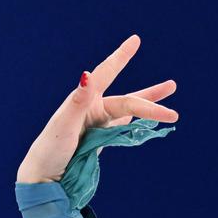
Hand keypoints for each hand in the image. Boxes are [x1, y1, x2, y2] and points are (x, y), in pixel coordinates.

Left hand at [16, 34, 178, 183]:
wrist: (43, 177)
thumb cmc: (49, 150)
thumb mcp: (63, 126)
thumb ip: (77, 102)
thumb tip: (87, 74)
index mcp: (82, 101)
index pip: (104, 74)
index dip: (120, 57)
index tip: (135, 40)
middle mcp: (91, 109)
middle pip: (126, 101)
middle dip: (149, 100)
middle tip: (173, 102)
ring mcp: (97, 123)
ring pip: (129, 109)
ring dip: (149, 102)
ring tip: (171, 87)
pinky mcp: (100, 138)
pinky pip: (124, 125)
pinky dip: (139, 120)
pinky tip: (150, 117)